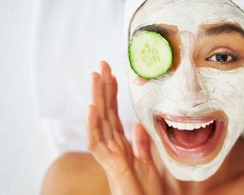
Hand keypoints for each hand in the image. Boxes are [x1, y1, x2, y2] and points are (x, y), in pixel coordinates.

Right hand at [87, 61, 162, 194]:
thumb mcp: (147, 164)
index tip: (113, 75)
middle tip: (102, 65)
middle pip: (105, 112)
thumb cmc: (144, 192)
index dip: (112, 94)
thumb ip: (141, 145)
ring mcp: (109, 154)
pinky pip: (97, 142)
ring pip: (100, 121)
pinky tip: (92, 108)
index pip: (114, 114)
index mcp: (121, 145)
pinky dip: (93, 125)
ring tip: (96, 76)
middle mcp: (112, 146)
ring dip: (97, 98)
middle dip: (103, 88)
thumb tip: (137, 125)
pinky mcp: (109, 164)